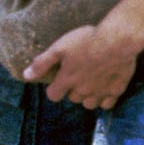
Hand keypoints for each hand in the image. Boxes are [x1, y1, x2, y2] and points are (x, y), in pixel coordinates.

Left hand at [23, 23, 139, 110]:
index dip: (54, 88)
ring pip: (89, 104)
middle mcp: (83, 90)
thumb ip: (42, 63)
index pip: (53, 95)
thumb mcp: (59, 47)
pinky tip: (104, 86)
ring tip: (89, 81)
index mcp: (67, 80)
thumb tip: (26, 76)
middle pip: (72, 98)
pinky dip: (104, 99)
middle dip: (72, 89)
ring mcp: (100, 92)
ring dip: (87, 96)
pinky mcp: (116, 91)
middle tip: (77, 74)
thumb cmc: (86, 40)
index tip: (58, 80)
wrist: (117, 40)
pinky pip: (107, 104)